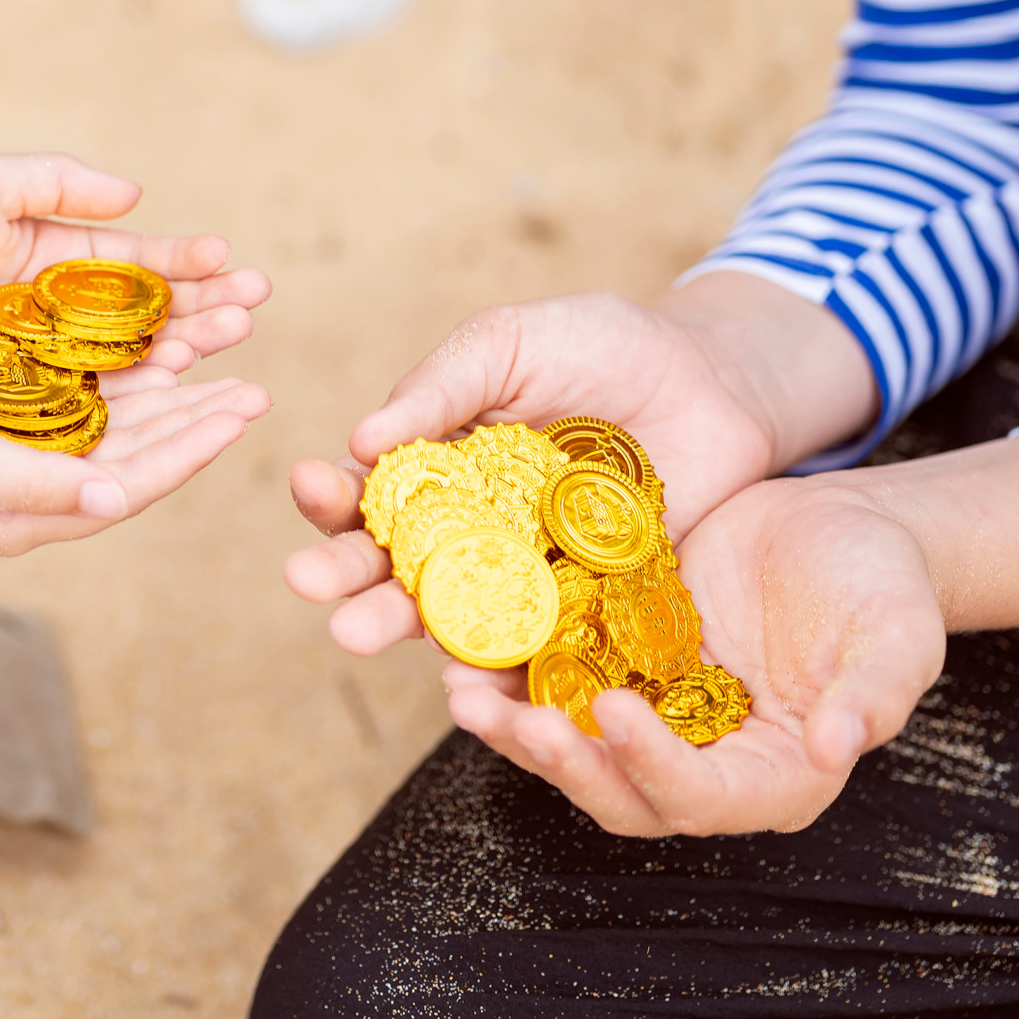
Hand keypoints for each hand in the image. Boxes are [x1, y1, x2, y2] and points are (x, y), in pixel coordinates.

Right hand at [0, 339, 271, 553]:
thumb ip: (38, 484)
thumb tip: (118, 496)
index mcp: (22, 511)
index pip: (131, 483)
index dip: (191, 448)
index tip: (245, 409)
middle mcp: (24, 482)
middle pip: (132, 451)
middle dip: (194, 417)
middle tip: (254, 384)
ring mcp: (5, 442)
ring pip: (107, 416)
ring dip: (162, 386)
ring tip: (216, 355)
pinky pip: (69, 384)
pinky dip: (111, 362)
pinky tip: (143, 339)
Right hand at [286, 276, 873, 657]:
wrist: (714, 383)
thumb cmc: (603, 346)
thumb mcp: (512, 343)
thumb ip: (443, 385)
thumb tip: (361, 439)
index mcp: (436, 464)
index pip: (366, 488)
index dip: (331, 492)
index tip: (309, 483)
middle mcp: (466, 529)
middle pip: (389, 561)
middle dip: (342, 572)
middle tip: (305, 581)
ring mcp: (520, 574)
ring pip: (445, 611)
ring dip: (393, 625)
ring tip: (352, 633)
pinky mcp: (580, 609)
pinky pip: (530, 646)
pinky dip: (493, 666)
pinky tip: (456, 674)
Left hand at [437, 435, 1018, 836]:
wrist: (838, 526)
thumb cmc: (882, 584)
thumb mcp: (895, 633)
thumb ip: (873, 694)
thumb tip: (835, 748)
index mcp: (771, 775)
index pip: (701, 797)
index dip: (652, 765)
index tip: (612, 710)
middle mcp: (701, 759)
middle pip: (617, 790)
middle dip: (559, 762)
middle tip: (505, 719)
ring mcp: (652, 717)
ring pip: (571, 745)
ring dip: (512, 727)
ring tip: (461, 692)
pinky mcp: (617, 666)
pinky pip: (554, 682)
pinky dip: (510, 672)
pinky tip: (464, 642)